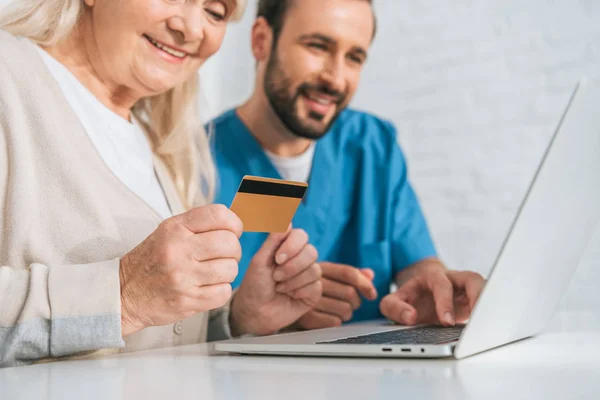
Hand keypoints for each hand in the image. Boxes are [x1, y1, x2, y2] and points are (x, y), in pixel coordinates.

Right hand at [119, 205, 242, 335]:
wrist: (122, 293)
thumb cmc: (150, 261)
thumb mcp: (167, 232)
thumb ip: (197, 225)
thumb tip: (233, 225)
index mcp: (175, 229)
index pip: (218, 215)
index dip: (234, 223)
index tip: (233, 232)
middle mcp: (179, 250)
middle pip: (230, 244)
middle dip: (233, 250)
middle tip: (224, 256)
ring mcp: (184, 277)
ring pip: (230, 269)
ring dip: (227, 272)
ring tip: (213, 273)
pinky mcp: (188, 301)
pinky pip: (224, 292)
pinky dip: (221, 291)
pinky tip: (208, 288)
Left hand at [230, 228, 321, 335]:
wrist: (255, 311)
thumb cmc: (255, 285)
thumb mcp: (260, 260)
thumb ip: (274, 240)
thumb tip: (288, 220)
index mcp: (287, 247)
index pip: (301, 235)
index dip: (292, 245)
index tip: (277, 258)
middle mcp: (301, 259)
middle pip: (311, 251)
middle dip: (292, 266)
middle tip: (276, 276)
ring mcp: (309, 275)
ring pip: (314, 270)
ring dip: (293, 280)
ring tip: (279, 287)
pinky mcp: (314, 292)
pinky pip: (316, 286)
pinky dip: (299, 291)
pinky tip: (289, 296)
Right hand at [294, 262, 377, 329]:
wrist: (279, 301)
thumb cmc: (307, 287)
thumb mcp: (326, 275)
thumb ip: (349, 275)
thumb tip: (370, 274)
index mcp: (321, 267)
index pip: (348, 273)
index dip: (364, 284)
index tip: (372, 294)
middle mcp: (314, 281)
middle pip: (350, 293)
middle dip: (356, 302)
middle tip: (350, 304)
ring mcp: (309, 299)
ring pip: (345, 310)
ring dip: (347, 314)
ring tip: (339, 312)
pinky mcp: (305, 316)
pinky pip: (333, 322)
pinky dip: (336, 322)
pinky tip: (329, 318)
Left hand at [380, 261, 484, 325]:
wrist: (421, 293)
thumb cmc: (411, 297)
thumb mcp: (393, 301)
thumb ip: (394, 307)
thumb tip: (410, 317)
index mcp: (432, 276)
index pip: (442, 285)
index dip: (445, 302)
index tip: (446, 321)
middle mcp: (453, 279)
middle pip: (472, 279)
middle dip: (476, 297)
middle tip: (475, 320)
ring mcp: (466, 289)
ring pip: (484, 288)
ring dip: (487, 304)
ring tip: (486, 323)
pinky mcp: (475, 301)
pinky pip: (487, 303)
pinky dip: (488, 313)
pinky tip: (486, 328)